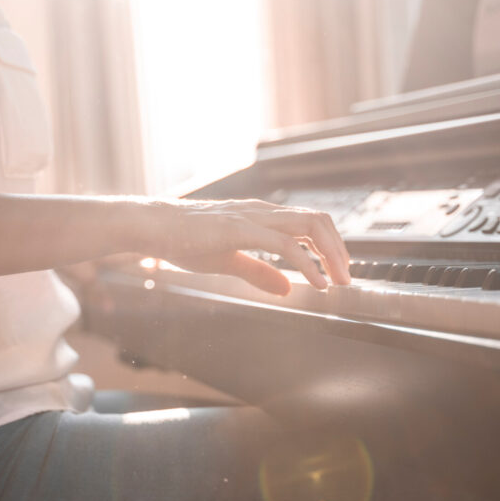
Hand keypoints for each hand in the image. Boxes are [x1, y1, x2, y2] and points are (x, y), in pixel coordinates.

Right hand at [145, 199, 350, 294]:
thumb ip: (258, 272)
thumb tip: (287, 288)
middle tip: (346, 277)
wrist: (153, 226)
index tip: (337, 269)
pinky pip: (284, 244)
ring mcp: (252, 217)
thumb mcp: (228, 260)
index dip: (330, 244)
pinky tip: (316, 283)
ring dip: (330, 254)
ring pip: (308, 226)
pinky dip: (307, 264)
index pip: (309, 222)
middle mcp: (262, 211)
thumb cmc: (184, 240)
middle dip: (339, 249)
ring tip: (338, 281)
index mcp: (261, 216)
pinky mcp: (240, 229)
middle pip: (318, 220)